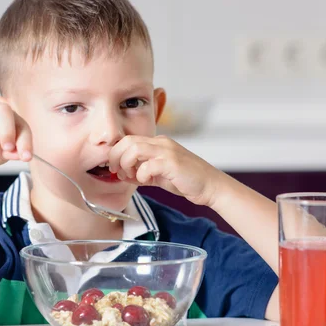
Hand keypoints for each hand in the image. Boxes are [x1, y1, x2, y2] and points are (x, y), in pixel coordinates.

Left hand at [108, 135, 222, 206]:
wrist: (210, 186)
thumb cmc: (185, 180)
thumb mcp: (158, 175)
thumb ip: (142, 172)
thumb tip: (123, 174)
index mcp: (157, 143)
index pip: (128, 140)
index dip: (116, 153)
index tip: (116, 169)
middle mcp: (161, 143)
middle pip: (127, 140)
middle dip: (115, 156)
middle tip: (116, 171)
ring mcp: (167, 151)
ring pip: (134, 148)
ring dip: (125, 163)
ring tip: (128, 176)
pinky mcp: (173, 163)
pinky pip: (148, 165)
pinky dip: (140, 174)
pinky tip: (144, 181)